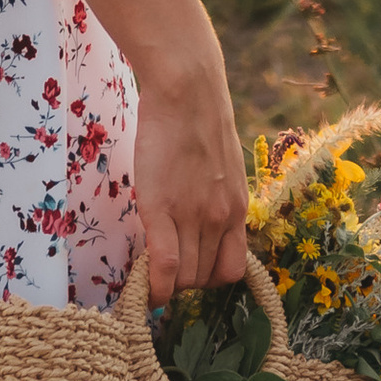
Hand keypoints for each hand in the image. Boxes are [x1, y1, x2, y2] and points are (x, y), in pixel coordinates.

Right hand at [129, 48, 250, 312]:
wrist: (187, 89)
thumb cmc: (198, 120)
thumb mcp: (220, 168)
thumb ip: (213, 199)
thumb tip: (196, 220)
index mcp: (237, 210)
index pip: (231, 271)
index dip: (207, 278)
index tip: (187, 270)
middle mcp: (221, 219)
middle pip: (204, 279)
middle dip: (183, 283)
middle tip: (160, 269)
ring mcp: (194, 217)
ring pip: (185, 279)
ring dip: (166, 284)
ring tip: (148, 271)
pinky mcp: (163, 210)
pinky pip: (164, 267)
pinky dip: (154, 287)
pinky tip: (143, 290)